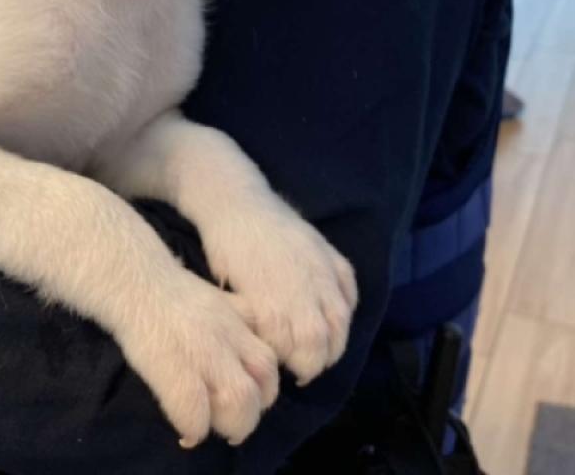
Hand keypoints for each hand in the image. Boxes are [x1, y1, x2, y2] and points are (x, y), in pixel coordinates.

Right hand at [114, 267, 278, 447]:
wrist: (133, 280)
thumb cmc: (169, 293)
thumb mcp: (217, 300)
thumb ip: (236, 323)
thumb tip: (243, 356)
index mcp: (240, 320)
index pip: (270, 362)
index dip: (264, 390)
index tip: (247, 402)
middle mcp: (229, 336)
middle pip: (264, 382)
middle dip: (253, 413)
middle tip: (232, 425)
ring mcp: (203, 351)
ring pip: (239, 399)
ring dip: (230, 425)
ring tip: (212, 430)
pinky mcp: (173, 367)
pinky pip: (194, 410)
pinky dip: (195, 428)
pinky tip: (186, 433)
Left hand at [201, 190, 356, 386]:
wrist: (238, 204)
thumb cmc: (225, 253)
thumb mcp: (231, 293)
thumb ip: (257, 325)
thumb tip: (272, 354)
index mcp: (274, 299)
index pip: (301, 348)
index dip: (298, 365)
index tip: (288, 370)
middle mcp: (305, 285)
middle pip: (326, 338)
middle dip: (318, 361)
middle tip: (305, 370)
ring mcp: (321, 267)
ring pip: (342, 317)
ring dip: (335, 340)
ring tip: (322, 352)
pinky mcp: (330, 252)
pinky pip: (349, 288)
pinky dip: (346, 309)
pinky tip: (335, 319)